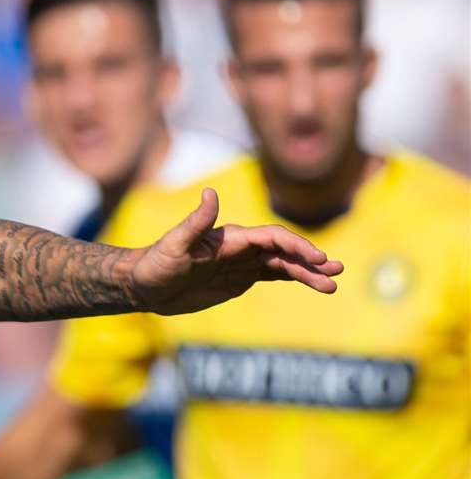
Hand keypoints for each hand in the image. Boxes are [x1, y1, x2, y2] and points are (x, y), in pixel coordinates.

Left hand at [126, 188, 343, 315]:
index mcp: (231, 237)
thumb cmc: (155, 263)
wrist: (143, 285)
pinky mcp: (239, 279)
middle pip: (284, 252)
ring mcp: (243, 263)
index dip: (295, 246)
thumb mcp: (174, 245)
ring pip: (283, 266)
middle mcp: (241, 247)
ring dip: (308, 273)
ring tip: (332, 285)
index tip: (316, 259)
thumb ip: (197, 222)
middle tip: (336, 271)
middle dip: (311, 261)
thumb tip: (211, 192)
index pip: (272, 238)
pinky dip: (295, 279)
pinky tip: (314, 284)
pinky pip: (273, 276)